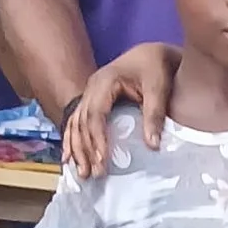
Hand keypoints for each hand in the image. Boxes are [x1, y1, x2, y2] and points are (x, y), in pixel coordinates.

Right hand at [62, 41, 178, 175]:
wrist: (152, 53)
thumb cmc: (156, 67)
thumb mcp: (158, 87)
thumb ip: (154, 114)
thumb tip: (152, 146)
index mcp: (105, 82)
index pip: (95, 114)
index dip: (97, 138)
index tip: (102, 160)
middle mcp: (92, 87)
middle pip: (82, 122)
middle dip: (85, 149)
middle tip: (93, 174)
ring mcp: (89, 93)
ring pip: (76, 124)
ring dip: (77, 149)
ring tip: (83, 173)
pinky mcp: (92, 100)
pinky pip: (77, 122)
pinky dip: (72, 140)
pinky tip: (69, 158)